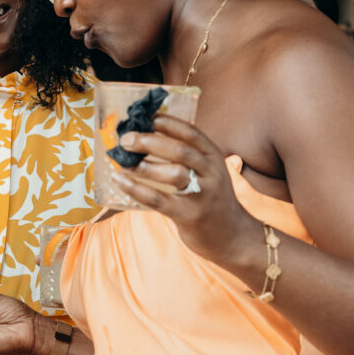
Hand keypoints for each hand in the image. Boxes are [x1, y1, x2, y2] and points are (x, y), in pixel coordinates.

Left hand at [111, 115, 258, 262]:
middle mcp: (211, 173)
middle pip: (180, 151)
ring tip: (122, 160)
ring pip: (173, 173)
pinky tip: (119, 180)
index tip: (146, 117)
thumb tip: (146, 136)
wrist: (234, 237)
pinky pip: (159, 199)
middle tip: (126, 139)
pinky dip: (136, 188)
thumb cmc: (212, 200)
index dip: (167, 123)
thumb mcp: (207, 173)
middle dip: (150, 141)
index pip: (191, 133)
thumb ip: (186, 157)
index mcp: (214, 157)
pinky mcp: (190, 215)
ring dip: (144, 165)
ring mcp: (202, 195)